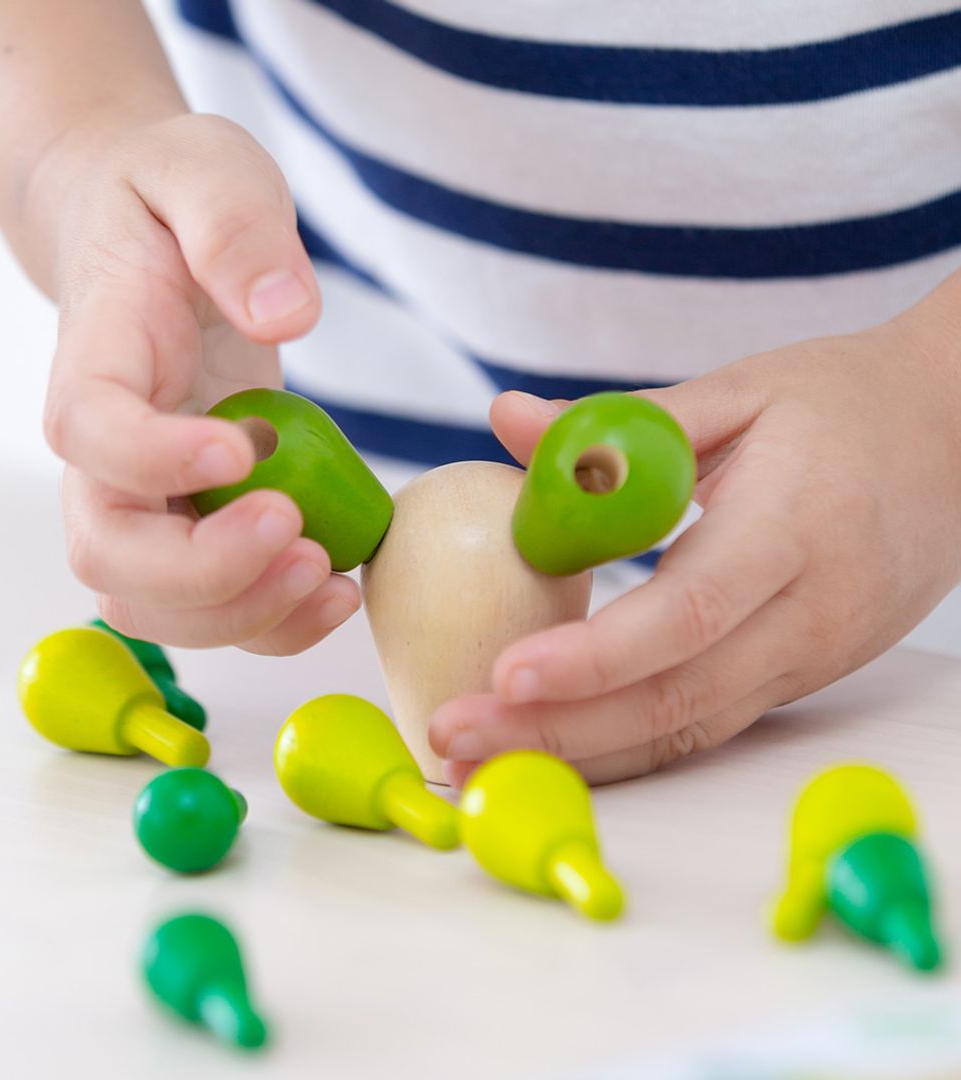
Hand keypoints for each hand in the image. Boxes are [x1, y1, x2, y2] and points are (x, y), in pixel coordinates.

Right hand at [41, 114, 359, 653]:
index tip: (245, 449)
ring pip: (154, 601)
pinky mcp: (191, 520)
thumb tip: (283, 312)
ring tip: (333, 586)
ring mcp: (144, 494)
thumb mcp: (209, 172)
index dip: (155, 457)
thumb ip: (237, 231)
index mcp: (96, 356)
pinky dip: (272, 620)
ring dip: (243, 616)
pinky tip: (339, 590)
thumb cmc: (173, 202)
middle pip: (109, 551)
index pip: (90, 430)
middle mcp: (105, 447)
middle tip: (301, 542)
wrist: (154, 243)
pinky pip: (213, 601)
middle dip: (205, 572)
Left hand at [431, 279, 960, 783]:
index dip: (595, 656)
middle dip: (558, 731)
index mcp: (795, 526)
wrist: (960, 438)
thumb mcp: (739, 391)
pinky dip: (628, 747)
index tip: (505, 674)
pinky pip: (707, 725)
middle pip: (676, 696)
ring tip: (482, 762)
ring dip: (582, 755)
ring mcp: (812, 654)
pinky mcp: (801, 673)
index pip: (688, 610)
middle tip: (454, 740)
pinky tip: (558, 749)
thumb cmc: (842, 403)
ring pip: (689, 730)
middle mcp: (812, 610)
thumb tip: (506, 418)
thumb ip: (621, 423)